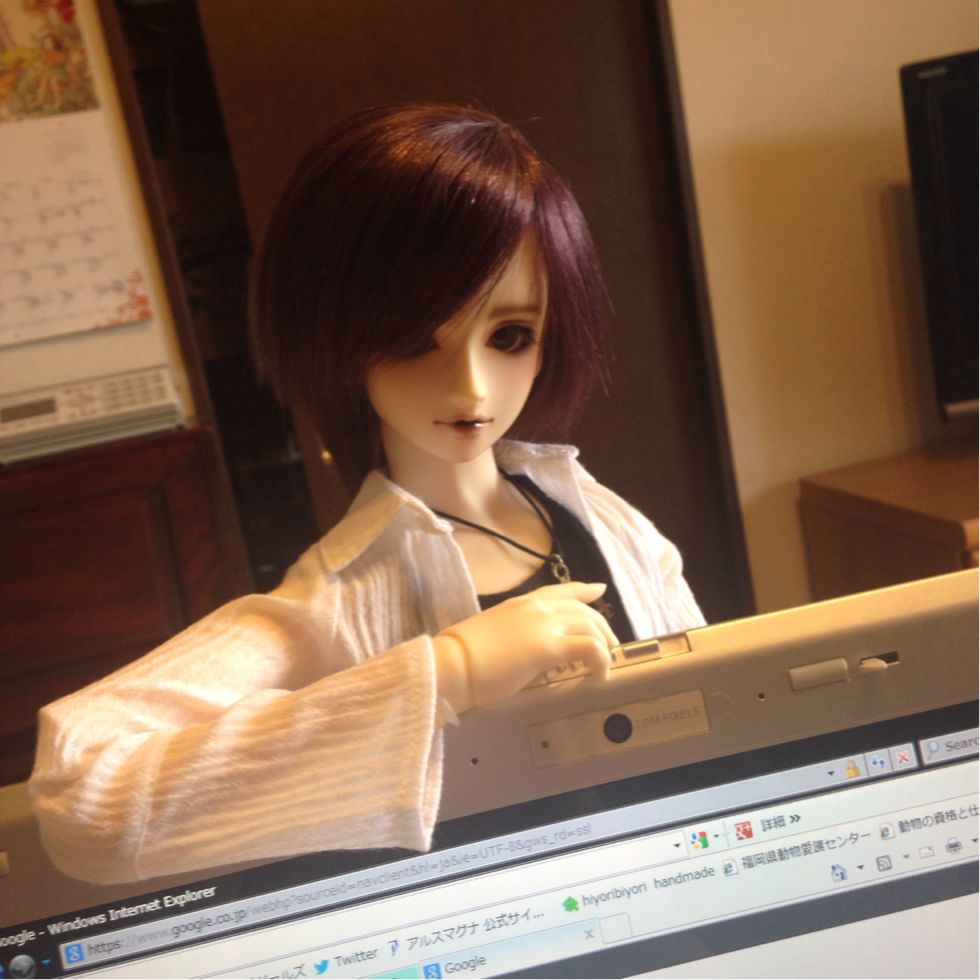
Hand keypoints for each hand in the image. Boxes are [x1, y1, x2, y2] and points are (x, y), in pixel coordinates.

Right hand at [433, 581, 617, 715]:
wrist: (452, 664)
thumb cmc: (465, 655)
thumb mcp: (497, 631)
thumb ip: (518, 631)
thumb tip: (528, 646)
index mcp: (523, 603)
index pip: (562, 590)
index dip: (585, 590)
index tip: (599, 589)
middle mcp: (537, 608)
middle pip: (584, 609)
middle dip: (602, 628)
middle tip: (609, 647)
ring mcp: (544, 625)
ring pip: (591, 626)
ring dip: (604, 646)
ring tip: (605, 665)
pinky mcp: (548, 647)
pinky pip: (589, 649)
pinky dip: (601, 661)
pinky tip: (599, 675)